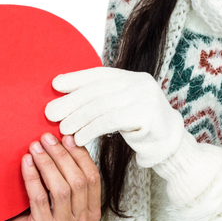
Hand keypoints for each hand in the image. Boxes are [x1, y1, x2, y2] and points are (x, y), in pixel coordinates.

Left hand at [1, 133, 101, 220]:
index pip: (93, 178)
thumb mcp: (60, 194)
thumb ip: (67, 174)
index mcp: (91, 212)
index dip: (81, 155)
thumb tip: (66, 138)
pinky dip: (33, 176)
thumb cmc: (40, 210)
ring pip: (61, 189)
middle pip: (78, 182)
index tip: (67, 137)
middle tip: (47, 138)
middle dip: (62, 156)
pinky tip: (26, 162)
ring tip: (35, 147)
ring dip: (47, 163)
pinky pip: (39, 198)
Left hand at [45, 67, 185, 167]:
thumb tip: (64, 99)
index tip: (55, 84)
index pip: (99, 74)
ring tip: (63, 128)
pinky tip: (79, 138)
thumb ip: (100, 100)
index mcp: (132, 77)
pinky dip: (91, 129)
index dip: (76, 78)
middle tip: (51, 112)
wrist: (170, 146)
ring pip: (102, 105)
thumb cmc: (139, 128)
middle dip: (71, 101)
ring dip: (78, 117)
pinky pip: (110, 120)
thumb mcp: (120, 108)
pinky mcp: (146, 115)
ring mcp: (145, 97)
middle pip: (97, 90)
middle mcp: (139, 82)